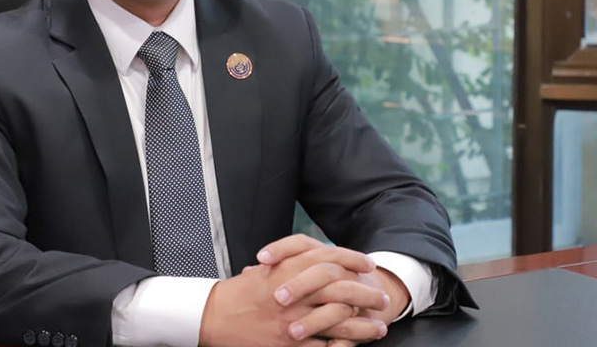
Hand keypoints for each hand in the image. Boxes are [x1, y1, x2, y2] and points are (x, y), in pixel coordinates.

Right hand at [198, 235, 387, 346]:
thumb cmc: (240, 293)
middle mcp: (295, 292)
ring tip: (379, 327)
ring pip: (340, 321)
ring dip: (364, 326)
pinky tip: (356, 345)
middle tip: (382, 299)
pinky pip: (325, 346)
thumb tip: (317, 259)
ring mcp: (294, 319)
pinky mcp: (290, 343)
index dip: (353, 259)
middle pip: (342, 289)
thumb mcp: (266, 269)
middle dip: (366, 295)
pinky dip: (343, 346)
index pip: (330, 258)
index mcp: (288, 269)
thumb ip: (291, 261)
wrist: (214, 316)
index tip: (368, 264)